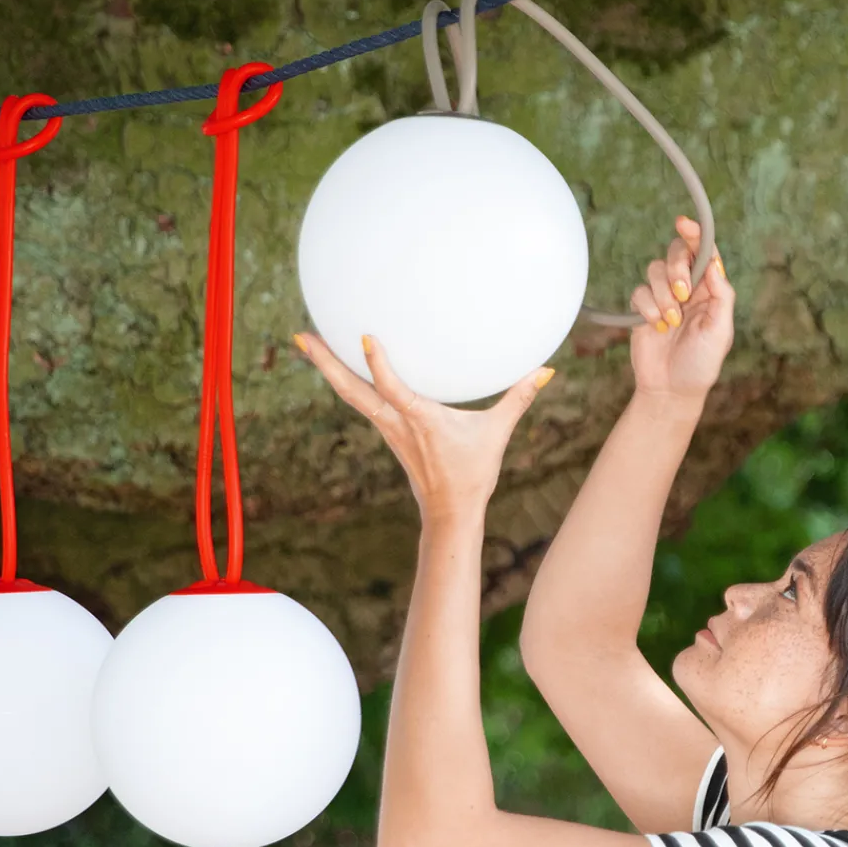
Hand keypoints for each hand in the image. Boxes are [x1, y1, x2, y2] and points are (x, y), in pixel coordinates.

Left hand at [293, 332, 554, 521]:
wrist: (450, 511)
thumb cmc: (473, 472)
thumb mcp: (497, 433)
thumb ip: (519, 398)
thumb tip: (545, 370)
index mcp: (421, 421)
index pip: (394, 391)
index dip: (379, 366)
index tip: (366, 337)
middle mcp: (396, 423)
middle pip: (353, 392)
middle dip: (326, 365)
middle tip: (302, 336)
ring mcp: (387, 428)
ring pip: (350, 396)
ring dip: (327, 369)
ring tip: (307, 341)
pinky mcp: (386, 431)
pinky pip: (360, 401)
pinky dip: (345, 381)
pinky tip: (336, 365)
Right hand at [629, 216, 734, 407]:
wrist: (671, 390)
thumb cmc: (701, 364)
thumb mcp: (720, 331)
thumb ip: (721, 295)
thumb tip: (714, 264)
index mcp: (711, 290)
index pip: (704, 253)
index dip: (696, 235)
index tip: (684, 223)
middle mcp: (687, 289)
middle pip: (677, 254)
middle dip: (677, 269)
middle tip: (682, 294)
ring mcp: (663, 298)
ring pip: (655, 271)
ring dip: (662, 295)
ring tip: (670, 322)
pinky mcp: (642, 310)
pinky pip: (639, 292)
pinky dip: (647, 307)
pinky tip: (656, 327)